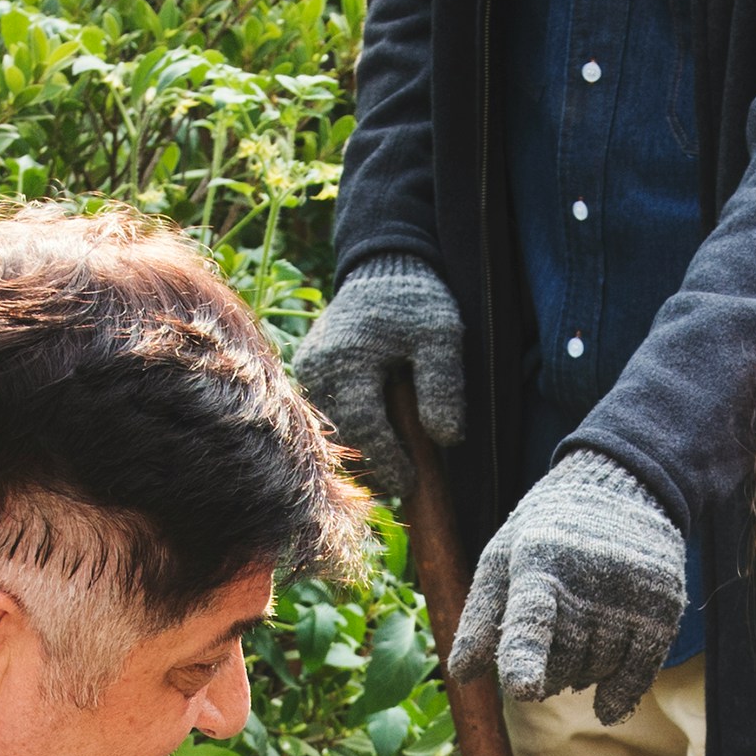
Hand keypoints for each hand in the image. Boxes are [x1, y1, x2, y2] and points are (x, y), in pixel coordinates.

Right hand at [287, 257, 467, 496]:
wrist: (382, 270)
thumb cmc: (416, 302)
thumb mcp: (442, 335)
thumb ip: (443, 384)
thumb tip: (445, 439)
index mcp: (347, 358)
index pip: (364, 425)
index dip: (388, 460)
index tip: (412, 483)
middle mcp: (318, 369)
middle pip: (347, 434)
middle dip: (377, 463)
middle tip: (408, 484)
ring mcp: (309, 373)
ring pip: (337, 429)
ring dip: (366, 449)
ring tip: (398, 466)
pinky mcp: (311, 375)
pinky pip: (333, 414)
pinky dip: (357, 431)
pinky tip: (382, 440)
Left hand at [444, 451, 685, 723]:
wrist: (622, 488)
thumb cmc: (545, 534)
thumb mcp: (502, 559)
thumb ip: (480, 617)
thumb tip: (461, 675)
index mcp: (538, 562)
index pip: (531, 617)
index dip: (525, 655)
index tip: (524, 688)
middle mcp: (589, 577)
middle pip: (562, 662)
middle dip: (549, 670)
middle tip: (550, 640)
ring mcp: (630, 594)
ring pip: (597, 670)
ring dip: (581, 672)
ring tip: (579, 634)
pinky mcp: (663, 607)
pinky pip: (639, 674)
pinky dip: (618, 694)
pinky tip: (604, 704)